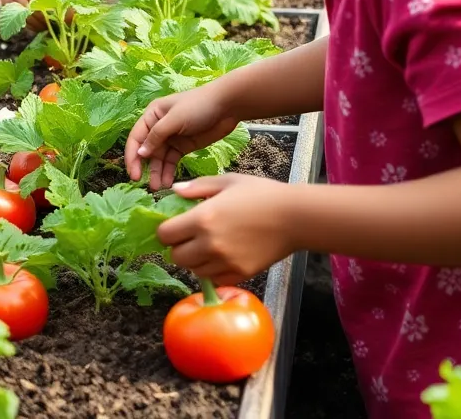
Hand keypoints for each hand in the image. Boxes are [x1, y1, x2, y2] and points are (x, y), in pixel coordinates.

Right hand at [126, 85, 240, 190]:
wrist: (227, 105)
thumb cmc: (198, 106)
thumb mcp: (174, 119)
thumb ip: (156, 136)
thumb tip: (140, 153)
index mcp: (152, 115)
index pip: (136, 138)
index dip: (132, 156)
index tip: (134, 174)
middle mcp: (158, 127)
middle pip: (146, 150)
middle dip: (145, 167)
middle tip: (144, 184)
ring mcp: (171, 138)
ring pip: (159, 158)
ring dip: (157, 172)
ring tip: (158, 187)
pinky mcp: (184, 147)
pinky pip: (172, 161)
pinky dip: (169, 171)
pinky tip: (168, 182)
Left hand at [158, 175, 296, 285]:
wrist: (295, 217)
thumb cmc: (262, 194)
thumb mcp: (228, 181)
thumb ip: (197, 187)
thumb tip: (174, 191)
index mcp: (202, 218)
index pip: (165, 235)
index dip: (167, 230)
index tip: (175, 226)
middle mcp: (209, 244)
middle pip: (176, 256)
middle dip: (179, 247)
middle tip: (191, 237)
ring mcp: (224, 262)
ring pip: (193, 270)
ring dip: (195, 260)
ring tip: (207, 246)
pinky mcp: (239, 274)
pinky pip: (214, 279)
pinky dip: (212, 271)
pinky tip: (222, 257)